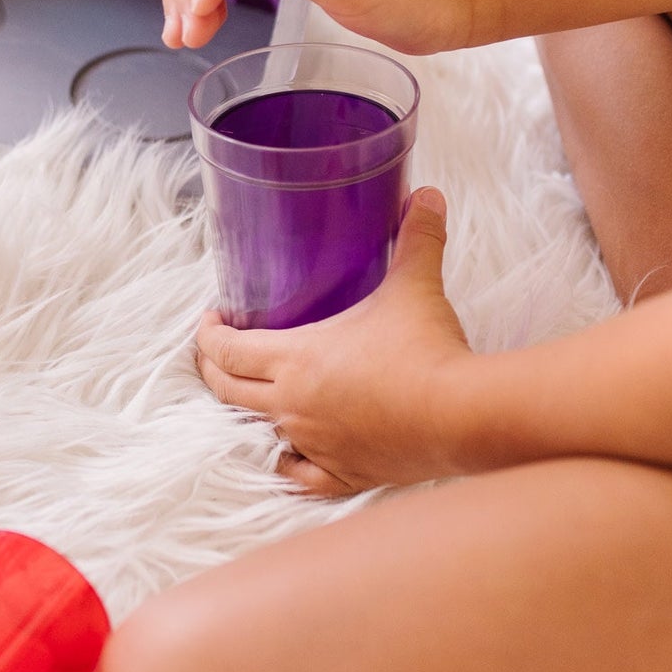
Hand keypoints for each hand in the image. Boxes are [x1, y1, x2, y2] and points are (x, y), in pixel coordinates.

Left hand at [195, 188, 473, 495]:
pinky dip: (288, 464)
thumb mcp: (415, 286)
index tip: (212, 319)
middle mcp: (293, 406)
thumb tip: (424, 195)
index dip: (208, 334)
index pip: (226, 351)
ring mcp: (315, 444)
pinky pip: (299, 476)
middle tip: (217, 354)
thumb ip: (416, 238)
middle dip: (214, 370)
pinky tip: (289, 455)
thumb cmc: (428, 349)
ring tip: (253, 395)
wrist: (462, 415)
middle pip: (228, 391)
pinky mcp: (343, 474)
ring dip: (248, 413)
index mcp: (295, 359)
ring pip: (258, 432)